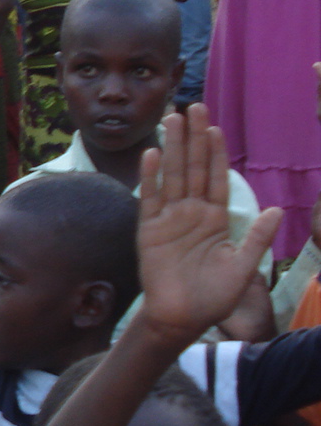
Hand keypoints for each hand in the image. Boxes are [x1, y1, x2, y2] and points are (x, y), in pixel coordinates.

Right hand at [135, 106, 282, 344]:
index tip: (215, 126)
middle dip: (193, 138)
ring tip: (172, 119)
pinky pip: (151, 198)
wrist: (182, 319)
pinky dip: (151, 176)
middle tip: (192, 107)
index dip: (217, 152)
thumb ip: (257, 237)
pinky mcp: (150, 230)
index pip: (217, 177)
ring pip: (173, 175)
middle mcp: (192, 213)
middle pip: (194, 168)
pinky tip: (153, 154)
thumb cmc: (213, 296)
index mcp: (215, 219)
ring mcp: (169, 219)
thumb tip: (275, 209)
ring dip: (173, 147)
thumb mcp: (244, 266)